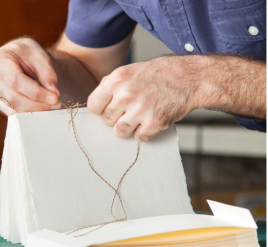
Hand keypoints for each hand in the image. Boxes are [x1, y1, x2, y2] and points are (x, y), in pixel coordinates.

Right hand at [0, 37, 61, 114]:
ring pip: (12, 107)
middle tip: (55, 105)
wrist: (16, 55)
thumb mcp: (39, 55)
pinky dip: (27, 113)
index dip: (36, 93)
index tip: (54, 98)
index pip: (16, 81)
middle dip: (36, 104)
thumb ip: (47, 73)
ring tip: (50, 107)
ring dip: (33, 111)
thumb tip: (54, 93)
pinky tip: (40, 110)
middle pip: (13, 97)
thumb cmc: (26, 52)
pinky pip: (11, 112)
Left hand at [87, 56, 201, 140]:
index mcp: (118, 79)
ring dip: (128, 128)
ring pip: (119, 132)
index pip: (94, 105)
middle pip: (106, 120)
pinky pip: (139, 137)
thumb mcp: (132, 70)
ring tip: (138, 118)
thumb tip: (97, 102)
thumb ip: (113, 85)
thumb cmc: (162, 73)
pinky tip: (151, 120)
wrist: (191, 77)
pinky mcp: (154, 122)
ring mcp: (140, 110)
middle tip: (130, 110)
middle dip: (116, 118)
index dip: (101, 109)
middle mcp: (126, 94)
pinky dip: (144, 132)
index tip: (110, 108)